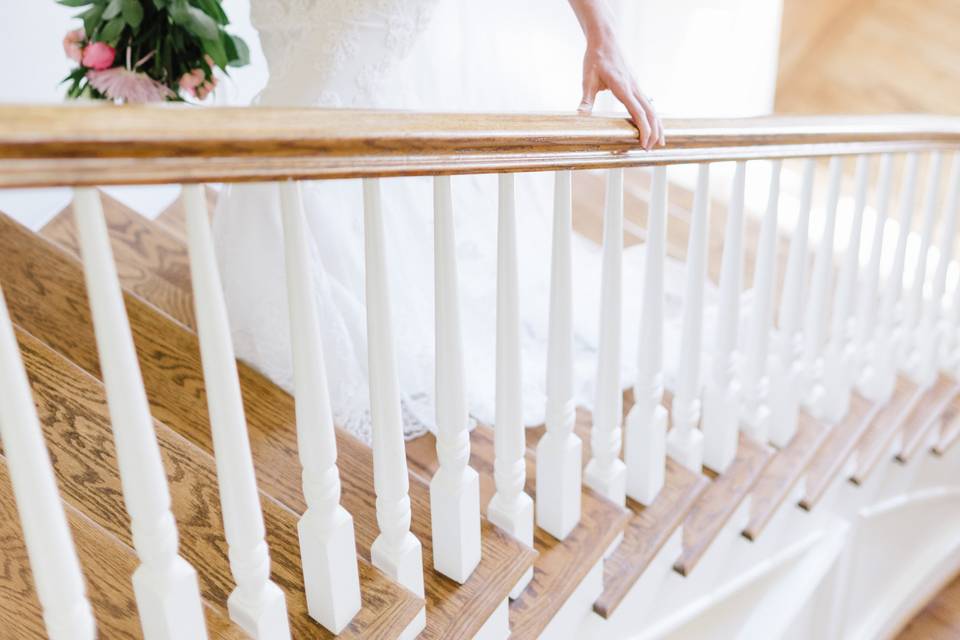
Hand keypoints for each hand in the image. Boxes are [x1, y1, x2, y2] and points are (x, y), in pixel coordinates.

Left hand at [568, 0, 663, 149]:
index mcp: (623, 87)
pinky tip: (654, 126)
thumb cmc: (595, 58)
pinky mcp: (636, 85)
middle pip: (651, 112)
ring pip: (653, 108)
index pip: (638, 111)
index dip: (644, 129)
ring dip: (657, 125)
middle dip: (653, 131)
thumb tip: (580, 115)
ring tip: (659, 142)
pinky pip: (648, 103)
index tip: (644, 143)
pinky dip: (653, 116)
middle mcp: (634, 87)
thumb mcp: (587, 79)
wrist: (605, 40)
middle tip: (652, 149)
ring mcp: (637, 86)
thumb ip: (586, 99)